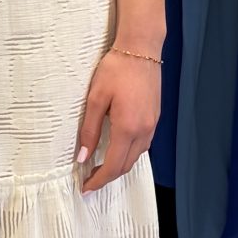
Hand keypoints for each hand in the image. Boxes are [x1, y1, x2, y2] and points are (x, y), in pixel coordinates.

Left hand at [74, 48, 160, 193]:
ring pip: (136, 157)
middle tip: (89, 181)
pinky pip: (143, 145)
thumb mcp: (95, 99)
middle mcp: (144, 130)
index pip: (113, 165)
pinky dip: (128, 154)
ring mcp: (152, 125)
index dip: (98, 180)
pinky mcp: (155, 118)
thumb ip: (89, 130)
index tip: (86, 188)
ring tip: (100, 168)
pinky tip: (117, 150)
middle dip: (107, 177)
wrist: (141, 49)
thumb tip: (82, 157)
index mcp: (127, 128)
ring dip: (119, 166)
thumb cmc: (116, 70)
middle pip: (126, 165)